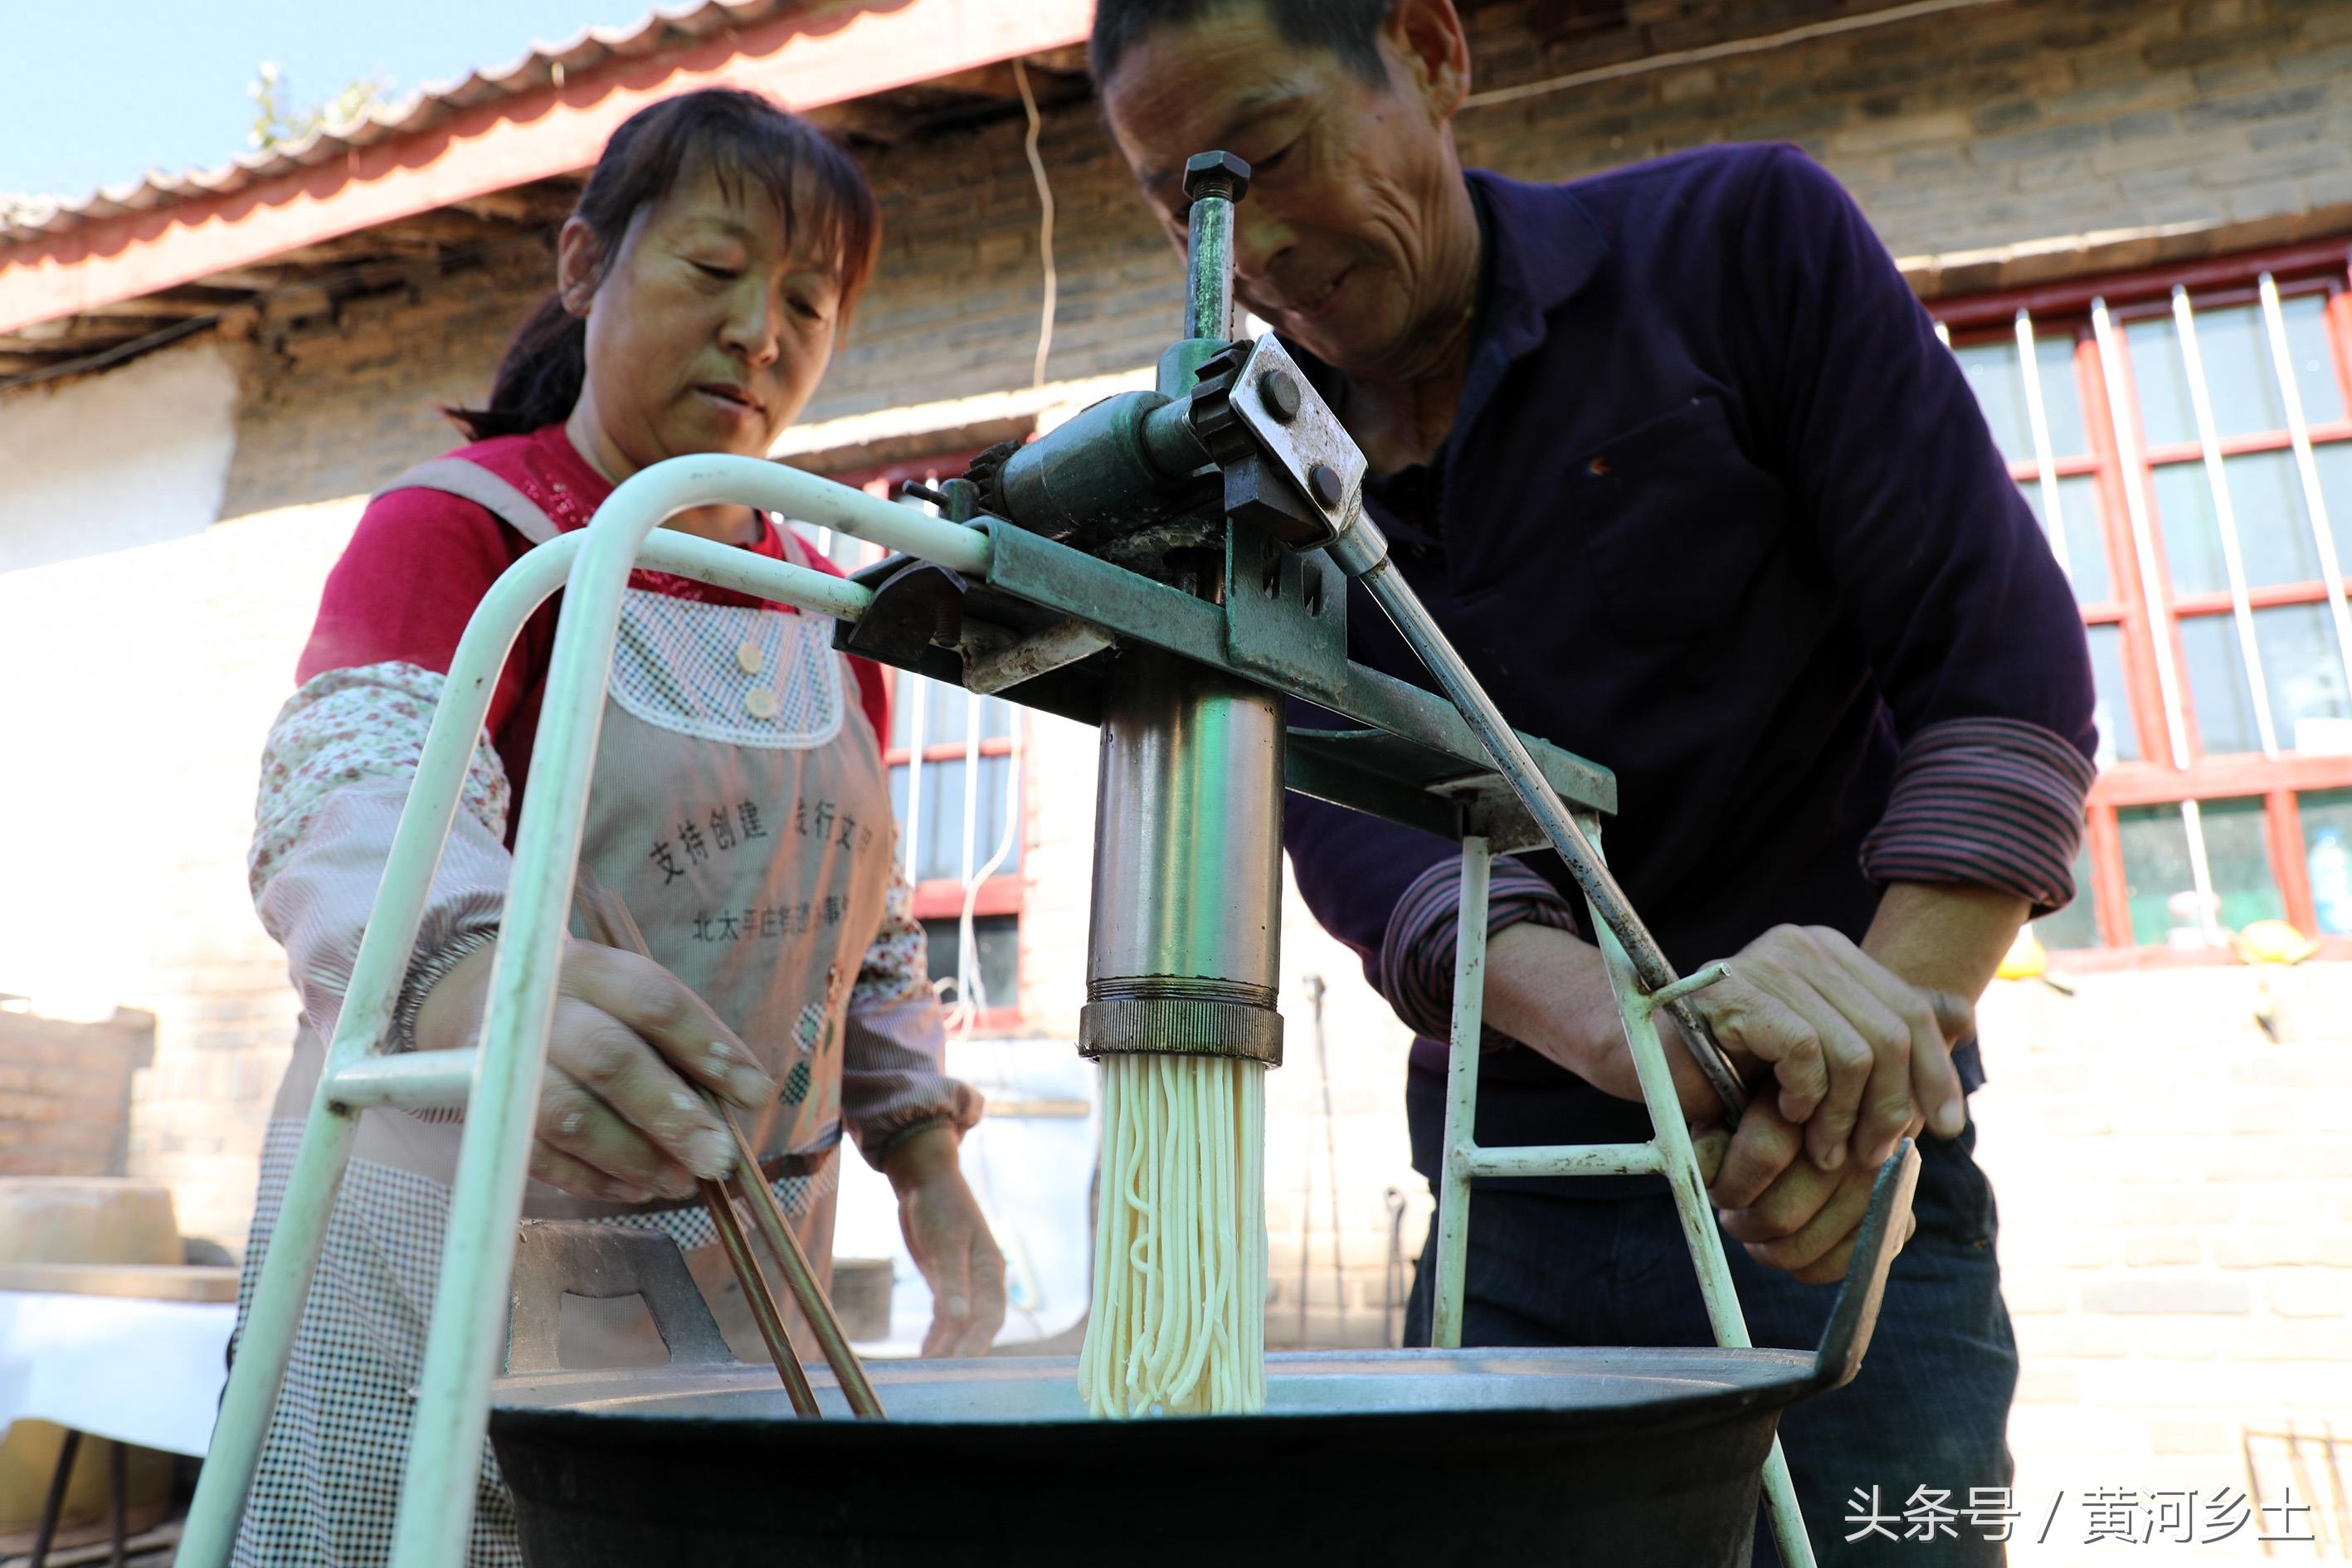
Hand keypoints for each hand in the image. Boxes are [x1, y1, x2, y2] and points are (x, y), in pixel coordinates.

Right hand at [412, 938, 773, 1201]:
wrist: (473, 1002)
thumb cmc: (581, 1008)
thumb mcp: (622, 999)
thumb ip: (675, 1043)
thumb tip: (741, 1101)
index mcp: (591, 969)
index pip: (656, 1003)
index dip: (709, 1048)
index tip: (756, 1095)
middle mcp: (544, 1008)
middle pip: (610, 1059)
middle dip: (671, 1114)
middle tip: (720, 1157)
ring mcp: (504, 1060)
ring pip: (570, 1114)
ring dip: (633, 1156)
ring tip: (681, 1181)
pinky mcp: (481, 1109)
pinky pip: (537, 1153)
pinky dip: (591, 1178)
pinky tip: (635, 1190)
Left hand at [883, 1124, 1006, 1356]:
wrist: (924, 1181)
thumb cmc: (940, 1204)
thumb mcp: (946, 1239)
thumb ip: (952, 1280)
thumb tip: (959, 1318)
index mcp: (991, 1268)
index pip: (990, 1314)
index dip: (978, 1340)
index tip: (961, 1361)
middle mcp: (981, 1280)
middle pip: (977, 1325)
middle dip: (962, 1350)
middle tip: (943, 1376)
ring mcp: (963, 1283)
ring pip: (958, 1324)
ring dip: (946, 1346)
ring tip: (929, 1371)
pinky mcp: (944, 1282)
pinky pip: (943, 1317)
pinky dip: (936, 1335)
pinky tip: (926, 1353)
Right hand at [1684, 924, 1970, 1172]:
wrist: (1646, 1061)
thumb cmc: (1730, 1064)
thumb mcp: (1817, 1054)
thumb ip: (1880, 1031)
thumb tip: (1963, 1019)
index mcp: (1829, 952)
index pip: (1913, 1008)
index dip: (1937, 1073)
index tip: (1948, 1129)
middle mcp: (1804, 945)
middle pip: (1894, 1032)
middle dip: (1893, 1107)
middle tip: (1871, 1155)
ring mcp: (1770, 963)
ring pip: (1857, 1051)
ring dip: (1846, 1117)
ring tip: (1824, 1149)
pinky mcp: (1739, 992)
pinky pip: (1807, 1052)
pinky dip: (1805, 1096)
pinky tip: (1785, 1116)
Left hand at [1694, 1098, 1918, 1284]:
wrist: (1840, 1109)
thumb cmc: (1765, 1106)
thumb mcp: (1732, 1100)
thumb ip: (1715, 1130)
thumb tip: (1703, 1167)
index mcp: (1811, 1099)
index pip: (1764, 1155)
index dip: (1731, 1185)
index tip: (1721, 1190)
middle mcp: (1854, 1139)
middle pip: (1780, 1212)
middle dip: (1745, 1222)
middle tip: (1734, 1214)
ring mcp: (1879, 1182)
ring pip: (1803, 1245)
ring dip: (1768, 1248)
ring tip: (1755, 1230)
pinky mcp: (1898, 1217)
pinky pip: (1841, 1263)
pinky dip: (1805, 1266)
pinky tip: (1787, 1248)